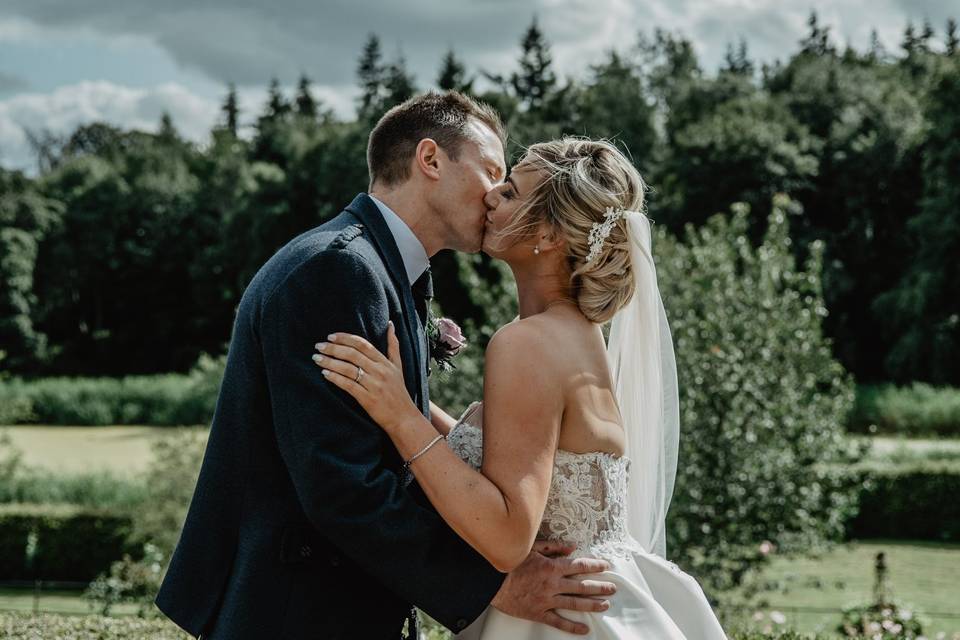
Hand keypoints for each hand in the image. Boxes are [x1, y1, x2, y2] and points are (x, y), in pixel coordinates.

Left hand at [314, 322, 419, 431]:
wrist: (404, 418)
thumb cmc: (399, 392)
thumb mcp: (398, 366)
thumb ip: (393, 345)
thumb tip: (391, 324)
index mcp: (385, 362)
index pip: (362, 344)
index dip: (345, 338)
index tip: (331, 336)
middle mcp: (380, 371)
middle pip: (352, 354)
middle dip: (333, 348)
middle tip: (319, 345)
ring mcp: (374, 385)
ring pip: (348, 369)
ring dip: (330, 362)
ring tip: (317, 358)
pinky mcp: (368, 399)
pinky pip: (348, 385)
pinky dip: (335, 378)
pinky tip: (325, 374)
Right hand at [491, 541, 615, 634]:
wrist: (491, 581)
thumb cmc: (510, 562)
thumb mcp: (531, 547)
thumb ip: (553, 546)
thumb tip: (573, 547)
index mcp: (552, 566)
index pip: (579, 566)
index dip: (594, 566)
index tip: (606, 566)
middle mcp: (552, 584)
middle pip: (582, 586)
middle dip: (600, 587)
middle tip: (613, 588)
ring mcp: (546, 600)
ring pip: (575, 604)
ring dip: (592, 605)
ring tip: (605, 605)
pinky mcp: (538, 613)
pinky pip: (558, 622)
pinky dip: (572, 627)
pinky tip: (585, 629)